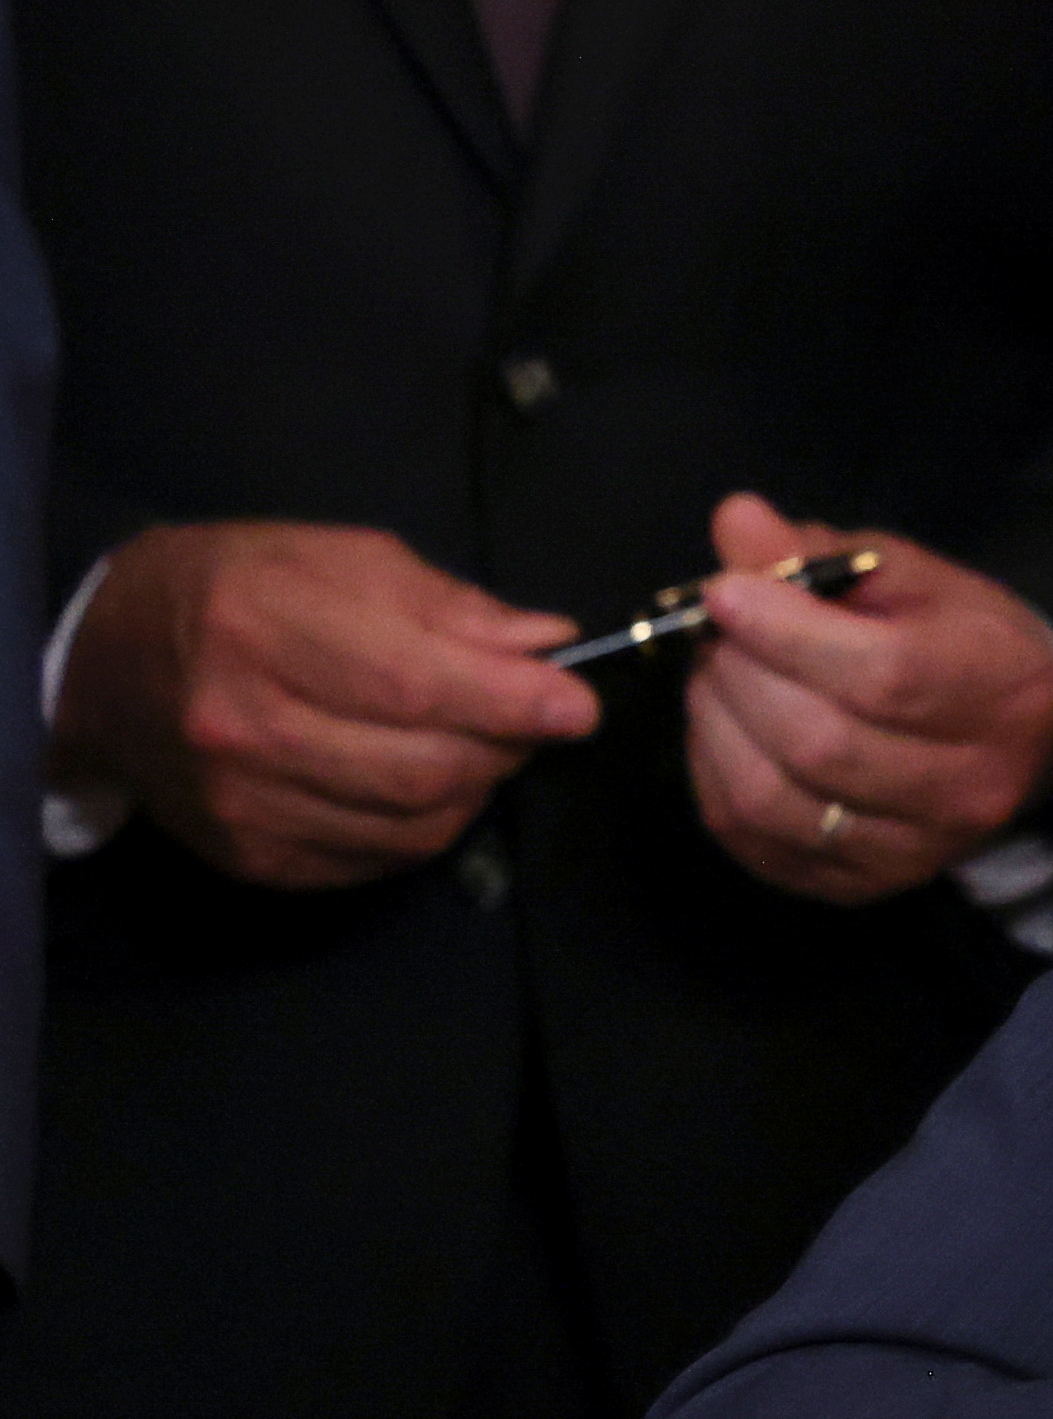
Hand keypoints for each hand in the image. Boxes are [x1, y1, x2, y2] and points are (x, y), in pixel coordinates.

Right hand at [48, 521, 599, 887]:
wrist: (109, 665)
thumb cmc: (238, 589)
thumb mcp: (339, 559)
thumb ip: (449, 606)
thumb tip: (546, 644)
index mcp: (265, 627)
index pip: (417, 685)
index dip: (513, 701)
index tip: (578, 703)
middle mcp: (242, 725)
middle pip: (424, 766)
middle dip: (507, 746)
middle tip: (533, 718)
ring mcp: (240, 803)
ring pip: (413, 824)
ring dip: (476, 787)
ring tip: (480, 743)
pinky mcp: (249, 856)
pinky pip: (378, 859)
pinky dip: (429, 825)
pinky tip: (427, 782)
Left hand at [682, 491, 1052, 904]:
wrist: (1021, 743)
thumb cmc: (961, 644)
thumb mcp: (912, 578)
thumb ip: (823, 555)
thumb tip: (736, 523)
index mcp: (999, 690)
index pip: (884, 676)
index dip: (789, 634)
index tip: (726, 593)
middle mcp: (968, 787)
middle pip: (821, 743)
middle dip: (741, 676)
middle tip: (715, 633)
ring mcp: (912, 851)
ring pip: (776, 800)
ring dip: (716, 726)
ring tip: (713, 676)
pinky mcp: (858, 887)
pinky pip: (754, 840)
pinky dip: (715, 777)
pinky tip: (723, 730)